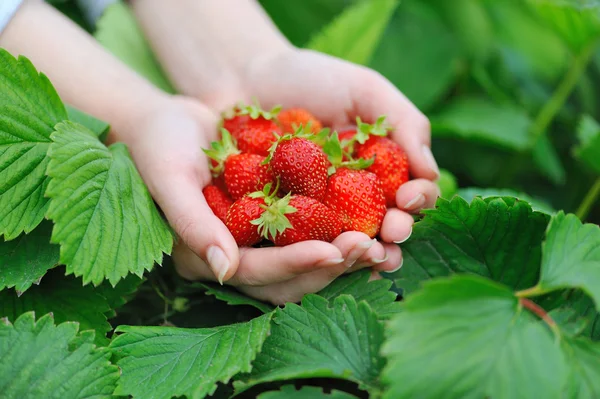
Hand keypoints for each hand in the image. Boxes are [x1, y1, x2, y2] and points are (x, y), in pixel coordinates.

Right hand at [112, 96, 394, 304]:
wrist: (166, 121)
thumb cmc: (158, 146)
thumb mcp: (170, 178)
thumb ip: (193, 224)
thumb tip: (225, 271)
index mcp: (207, 257)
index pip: (258, 271)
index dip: (296, 263)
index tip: (334, 251)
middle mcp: (234, 256)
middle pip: (289, 277)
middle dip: (329, 265)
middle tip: (369, 248)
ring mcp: (255, 239)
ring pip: (306, 260)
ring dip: (343, 253)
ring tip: (381, 237)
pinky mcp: (272, 218)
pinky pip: (311, 230)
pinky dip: (339, 226)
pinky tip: (371, 214)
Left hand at [202, 48, 440, 260]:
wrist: (248, 77)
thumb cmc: (312, 78)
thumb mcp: (365, 90)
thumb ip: (405, 123)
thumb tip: (431, 172)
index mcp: (382, 171)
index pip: (413, 195)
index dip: (418, 201)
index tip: (409, 196)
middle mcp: (356, 199)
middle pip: (385, 228)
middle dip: (394, 234)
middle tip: (393, 232)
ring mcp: (320, 215)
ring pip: (348, 245)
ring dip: (362, 254)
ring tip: (365, 252)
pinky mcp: (282, 224)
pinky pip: (301, 247)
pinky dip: (314, 257)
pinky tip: (323, 258)